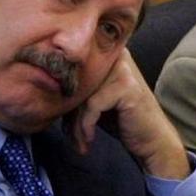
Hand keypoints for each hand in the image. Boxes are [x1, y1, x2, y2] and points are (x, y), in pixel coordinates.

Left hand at [69, 49, 189, 179]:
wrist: (153, 140)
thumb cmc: (123, 120)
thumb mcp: (96, 100)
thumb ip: (77, 89)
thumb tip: (42, 90)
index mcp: (108, 54)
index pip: (72, 71)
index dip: (63, 98)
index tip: (64, 124)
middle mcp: (116, 56)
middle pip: (75, 83)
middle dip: (69, 115)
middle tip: (71, 137)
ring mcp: (122, 69)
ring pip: (81, 96)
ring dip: (76, 125)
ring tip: (80, 142)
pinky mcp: (125, 86)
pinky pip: (91, 106)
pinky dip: (86, 126)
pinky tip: (89, 140)